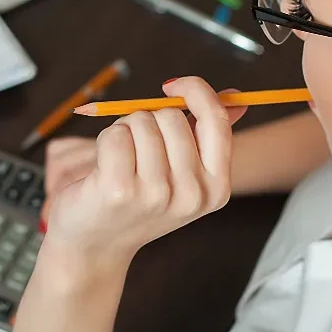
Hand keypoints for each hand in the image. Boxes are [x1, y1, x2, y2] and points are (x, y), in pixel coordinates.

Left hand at [40, 77, 246, 266]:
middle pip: (171, 117)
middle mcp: (192, 194)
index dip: (195, 91)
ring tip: (121, 161)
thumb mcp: (183, 174)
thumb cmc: (140, 200)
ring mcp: (156, 195)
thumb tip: (234, 95)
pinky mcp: (119, 191)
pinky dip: (105, 140)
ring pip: (141, 122)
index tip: (170, 86)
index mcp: (217, 188)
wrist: (96, 245)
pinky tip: (103, 167)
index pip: (216, 120)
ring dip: (125, 130)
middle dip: (149, 119)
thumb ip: (209, 134)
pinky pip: (116, 135)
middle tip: (137, 148)